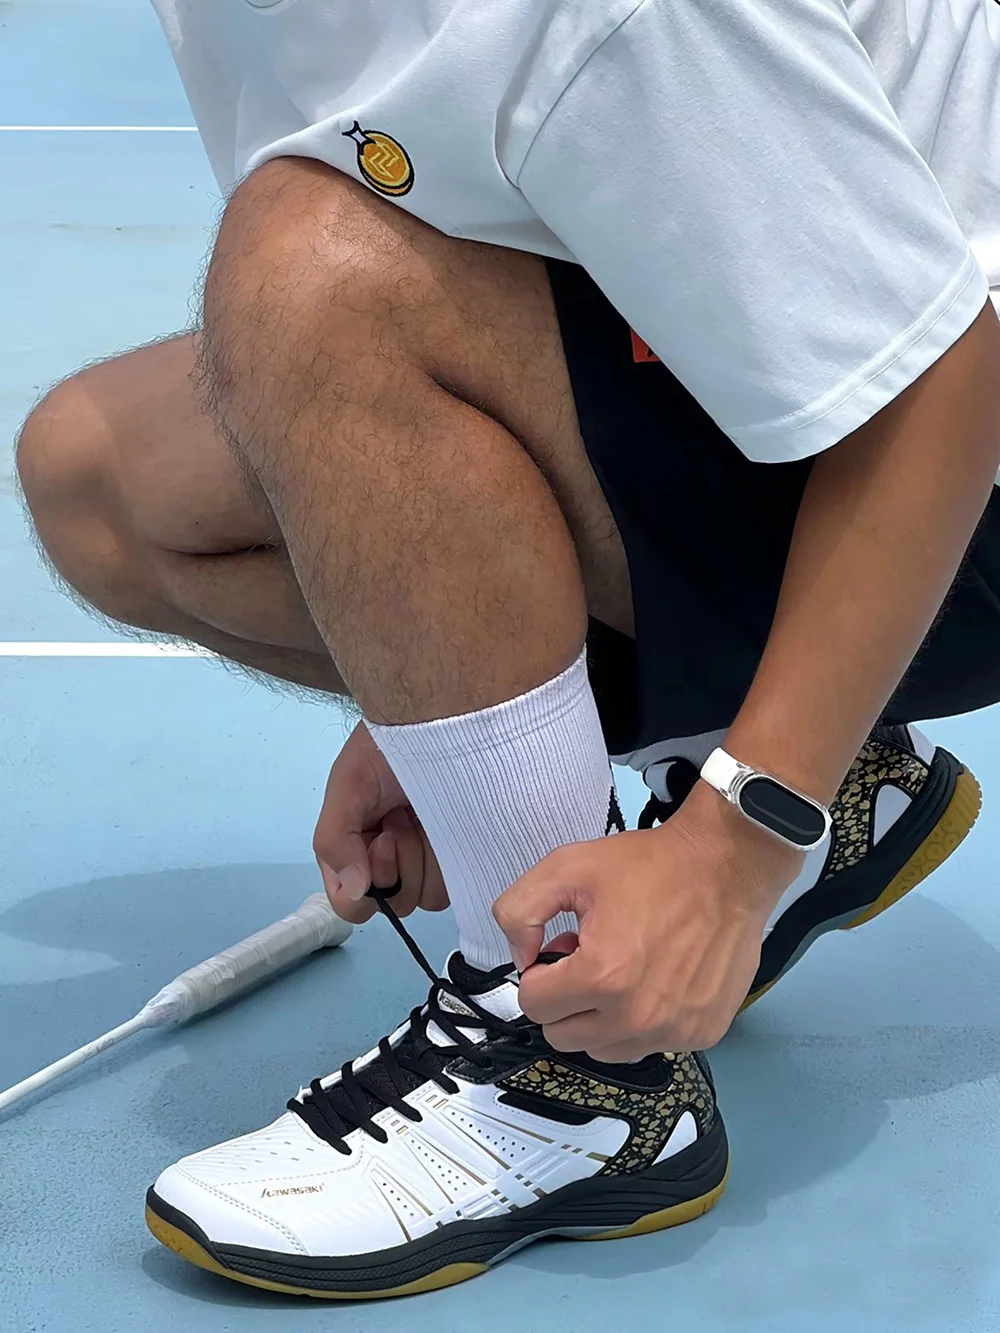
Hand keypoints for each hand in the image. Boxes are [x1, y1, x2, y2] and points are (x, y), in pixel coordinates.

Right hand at [314, 721, 448, 922]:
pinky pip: (462, 881)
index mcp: (355, 852)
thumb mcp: (349, 784)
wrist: (440, 716)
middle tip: (405, 816)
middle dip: (402, 862)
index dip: (369, 882)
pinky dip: (456, 854)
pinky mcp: (462, 855)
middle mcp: (391, 863)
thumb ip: (335, 839)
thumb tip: (355, 890)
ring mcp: (429, 860)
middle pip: (396, 903)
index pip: (352, 904)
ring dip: (429, 855)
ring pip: (429, 896)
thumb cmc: (387, 746)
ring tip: (428, 812)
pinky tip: (452, 818)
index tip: (383, 838)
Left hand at [493, 782, 802, 1058]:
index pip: (533, 1004)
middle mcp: (637, 1015)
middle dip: (565, 999)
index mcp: (601, 976)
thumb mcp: (567, 866)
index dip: (539, 971)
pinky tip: (656, 979)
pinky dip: (642, 1022)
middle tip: (590, 958)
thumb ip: (519, 911)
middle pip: (562, 1035)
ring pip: (603, 1049)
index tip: (561, 951)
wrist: (727, 868)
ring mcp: (673, 1031)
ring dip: (600, 1017)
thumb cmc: (653, 866)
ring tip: (622, 969)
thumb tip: (521, 957)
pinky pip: (649, 1046)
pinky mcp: (702, 1034)